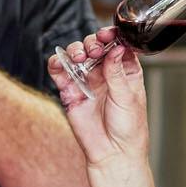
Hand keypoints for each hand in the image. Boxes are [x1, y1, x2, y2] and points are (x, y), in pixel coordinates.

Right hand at [48, 29, 150, 168]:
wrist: (113, 153)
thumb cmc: (128, 129)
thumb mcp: (128, 97)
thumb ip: (117, 72)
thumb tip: (115, 48)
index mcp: (125, 71)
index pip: (118, 45)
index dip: (112, 36)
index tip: (108, 33)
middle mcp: (105, 73)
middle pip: (96, 46)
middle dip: (93, 42)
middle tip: (94, 50)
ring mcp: (87, 81)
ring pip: (77, 55)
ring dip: (76, 49)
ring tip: (80, 57)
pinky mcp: (70, 92)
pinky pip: (60, 72)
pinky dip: (57, 63)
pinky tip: (61, 62)